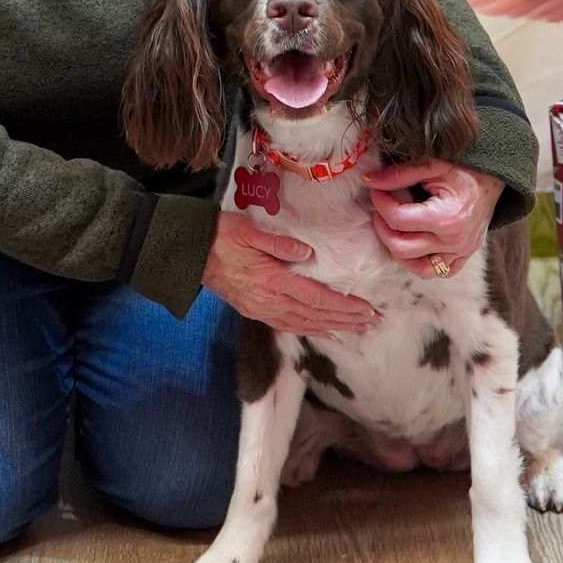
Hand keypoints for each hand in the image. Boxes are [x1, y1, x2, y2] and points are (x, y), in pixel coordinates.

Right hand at [203, 211, 377, 334]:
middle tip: (372, 322)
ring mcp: (262, 308)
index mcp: (273, 280)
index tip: (366, 309)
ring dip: (332, 328)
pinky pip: (287, 325)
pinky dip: (309, 330)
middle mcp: (270, 300)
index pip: (317, 298)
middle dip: (346, 320)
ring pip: (304, 324)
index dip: (344, 306)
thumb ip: (279, 243)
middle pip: (316, 315)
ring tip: (355, 330)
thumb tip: (307, 253)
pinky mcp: (254, 310)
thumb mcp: (249, 231)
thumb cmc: (221, 237)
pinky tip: (323, 331)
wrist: (191, 255)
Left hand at [367, 162, 502, 276]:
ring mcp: (462, 252)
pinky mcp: (465, 256)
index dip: (380, 203)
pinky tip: (414, 243)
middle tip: (382, 208)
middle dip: (383, 227)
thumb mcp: (433, 164)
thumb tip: (370, 181)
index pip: (397, 220)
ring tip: (394, 227)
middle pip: (401, 248)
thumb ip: (399, 174)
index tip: (376, 189)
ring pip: (417, 267)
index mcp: (447, 218)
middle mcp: (455, 241)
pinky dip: (421, 262)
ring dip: (399, 249)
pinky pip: (438, 272)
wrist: (497, 176)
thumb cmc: (466, 168)